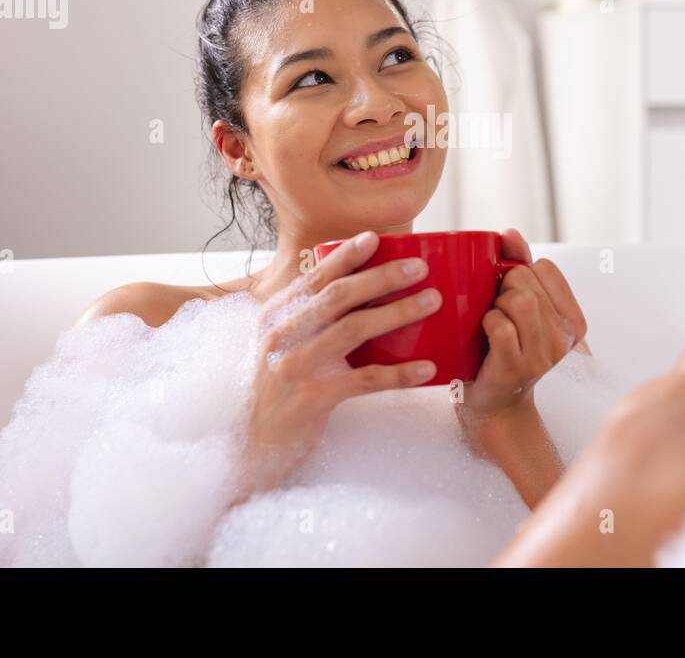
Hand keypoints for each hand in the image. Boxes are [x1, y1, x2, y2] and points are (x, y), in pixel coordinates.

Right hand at [234, 230, 439, 501]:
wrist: (252, 446)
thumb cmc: (276, 391)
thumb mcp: (279, 347)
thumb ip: (306, 319)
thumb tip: (354, 288)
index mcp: (274, 317)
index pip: (314, 279)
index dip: (346, 257)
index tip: (376, 238)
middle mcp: (280, 336)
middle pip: (338, 297)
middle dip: (382, 277)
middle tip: (419, 268)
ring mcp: (295, 367)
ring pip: (354, 330)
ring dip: (397, 313)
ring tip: (431, 302)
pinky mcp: (313, 398)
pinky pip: (365, 380)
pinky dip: (399, 373)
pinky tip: (426, 368)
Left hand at [455, 228, 590, 426]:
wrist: (493, 404)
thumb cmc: (501, 350)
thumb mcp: (516, 306)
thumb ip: (518, 266)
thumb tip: (510, 233)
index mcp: (572, 321)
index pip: (545, 268)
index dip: (520, 273)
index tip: (512, 294)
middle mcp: (564, 338)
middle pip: (526, 280)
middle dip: (502, 288)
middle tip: (497, 312)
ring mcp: (543, 355)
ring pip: (516, 300)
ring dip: (494, 306)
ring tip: (492, 324)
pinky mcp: (517, 367)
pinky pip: (499, 325)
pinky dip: (486, 324)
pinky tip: (485, 337)